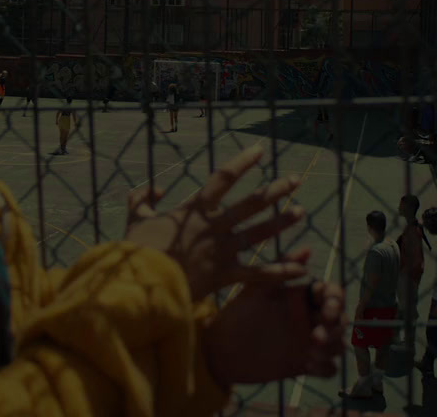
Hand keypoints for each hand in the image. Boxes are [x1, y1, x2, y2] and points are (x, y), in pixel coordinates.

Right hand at [124, 146, 305, 299]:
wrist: (141, 285)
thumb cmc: (136, 251)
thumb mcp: (135, 218)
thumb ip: (142, 197)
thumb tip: (156, 188)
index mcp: (194, 209)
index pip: (222, 178)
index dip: (242, 162)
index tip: (260, 151)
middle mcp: (214, 226)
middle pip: (251, 204)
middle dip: (275, 190)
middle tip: (295, 180)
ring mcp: (222, 251)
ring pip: (259, 233)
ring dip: (282, 222)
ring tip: (301, 212)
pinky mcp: (225, 276)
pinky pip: (258, 274)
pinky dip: (280, 272)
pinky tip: (301, 269)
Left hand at [202, 249, 344, 385]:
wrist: (221, 349)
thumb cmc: (236, 313)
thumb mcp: (258, 288)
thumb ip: (282, 268)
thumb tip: (309, 248)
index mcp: (300, 297)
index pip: (332, 294)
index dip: (336, 301)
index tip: (326, 312)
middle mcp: (308, 318)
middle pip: (340, 320)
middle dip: (334, 329)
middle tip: (314, 338)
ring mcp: (307, 343)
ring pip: (338, 344)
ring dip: (332, 348)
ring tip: (310, 353)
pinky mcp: (304, 365)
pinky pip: (329, 368)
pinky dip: (325, 367)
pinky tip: (307, 366)